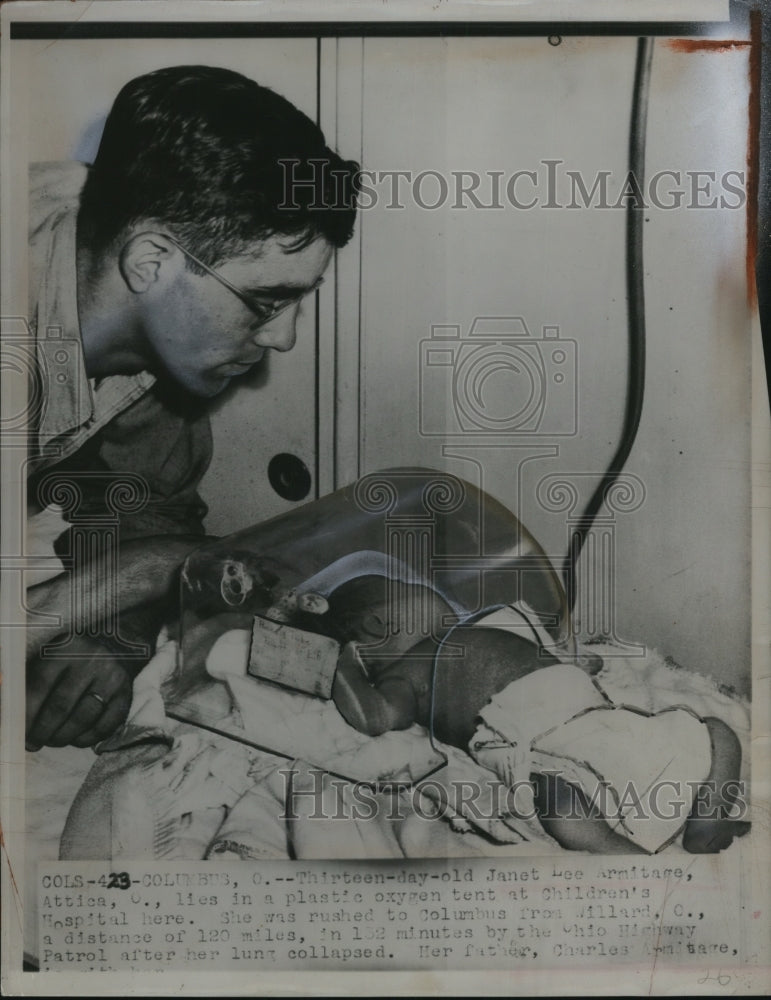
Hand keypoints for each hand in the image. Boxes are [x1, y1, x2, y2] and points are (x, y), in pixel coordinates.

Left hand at [26, 635, 133, 749]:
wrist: (115, 646)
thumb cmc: (72, 658)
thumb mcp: (51, 658)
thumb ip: (32, 683)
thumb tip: (17, 718)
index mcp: (65, 650)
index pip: (41, 685)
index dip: (28, 713)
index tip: (20, 732)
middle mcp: (91, 662)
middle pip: (62, 705)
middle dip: (43, 731)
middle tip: (34, 743)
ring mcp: (111, 679)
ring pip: (84, 718)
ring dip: (64, 737)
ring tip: (54, 740)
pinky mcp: (125, 695)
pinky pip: (105, 726)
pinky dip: (87, 739)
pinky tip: (76, 738)